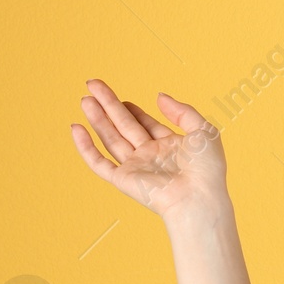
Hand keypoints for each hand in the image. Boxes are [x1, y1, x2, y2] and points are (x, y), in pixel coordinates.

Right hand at [70, 79, 226, 220]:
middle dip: (109, 105)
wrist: (197, 197)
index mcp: (170, 146)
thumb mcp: (203, 131)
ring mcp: (136, 167)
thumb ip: (183, 111)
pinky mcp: (123, 179)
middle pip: (124, 126)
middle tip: (93, 85)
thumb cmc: (206, 169)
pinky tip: (76, 128)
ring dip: (97, 118)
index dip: (134, 111)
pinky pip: (99, 162)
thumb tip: (159, 96)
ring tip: (85, 98)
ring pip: (110, 138)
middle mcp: (151, 156)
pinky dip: (86, 147)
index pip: (146, 125)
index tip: (123, 99)